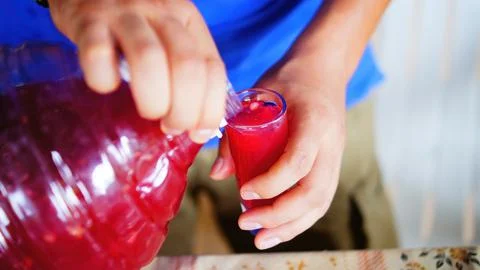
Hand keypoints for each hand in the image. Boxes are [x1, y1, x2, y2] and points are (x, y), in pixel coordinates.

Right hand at [49, 0, 226, 142]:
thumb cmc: (134, 22)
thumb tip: (196, 127)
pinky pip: (98, 54)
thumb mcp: (169, 36)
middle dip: (184, 111)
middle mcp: (162, 13)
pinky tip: (107, 87)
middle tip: (170, 126)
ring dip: (153, 100)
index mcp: (189, 20)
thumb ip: (184, 71)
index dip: (210, 109)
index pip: (213, 69)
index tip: (197, 132)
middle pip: (187, 67)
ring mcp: (125, 14)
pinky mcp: (88, 20)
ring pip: (149, 59)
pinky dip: (104, 80)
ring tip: (148, 113)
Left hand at [210, 56, 346, 249]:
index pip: (297, 162)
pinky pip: (321, 198)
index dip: (270, 183)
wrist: (325, 67)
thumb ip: (238, 131)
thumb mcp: (259, 94)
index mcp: (315, 121)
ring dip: (291, 225)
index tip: (243, 192)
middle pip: (313, 191)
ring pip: (321, 201)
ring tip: (261, 239)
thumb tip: (219, 174)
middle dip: (278, 215)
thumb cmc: (289, 78)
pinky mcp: (333, 163)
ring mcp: (337, 155)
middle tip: (245, 224)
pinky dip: (300, 218)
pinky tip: (278, 228)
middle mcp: (332, 143)